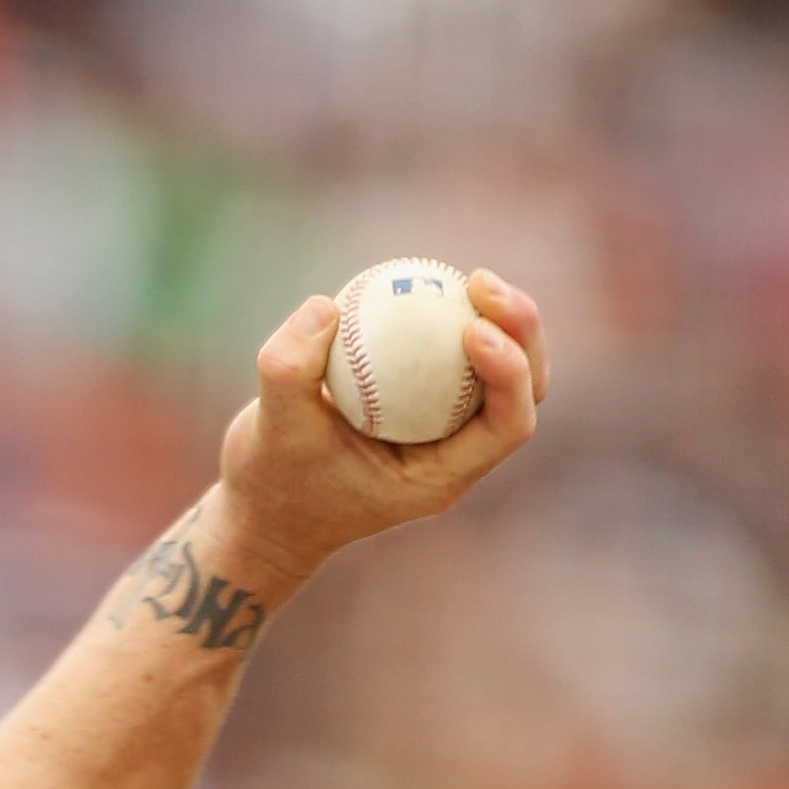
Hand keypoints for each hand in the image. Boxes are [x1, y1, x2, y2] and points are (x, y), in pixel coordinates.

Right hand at [212, 270, 548, 592]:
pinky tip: (429, 283)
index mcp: (439, 479)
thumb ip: (288, 369)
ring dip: (502, 321)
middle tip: (480, 282)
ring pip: (501, 372)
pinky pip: (457, 358)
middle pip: (524, 391)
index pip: (506, 427)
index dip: (510, 371)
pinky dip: (453, 321)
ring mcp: (445, 432)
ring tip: (471, 279)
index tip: (472, 327)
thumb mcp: (266, 429)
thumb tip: (326, 307)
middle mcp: (454, 456)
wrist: (264, 509)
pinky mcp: (426, 406)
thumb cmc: (270, 481)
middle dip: (522, 333)